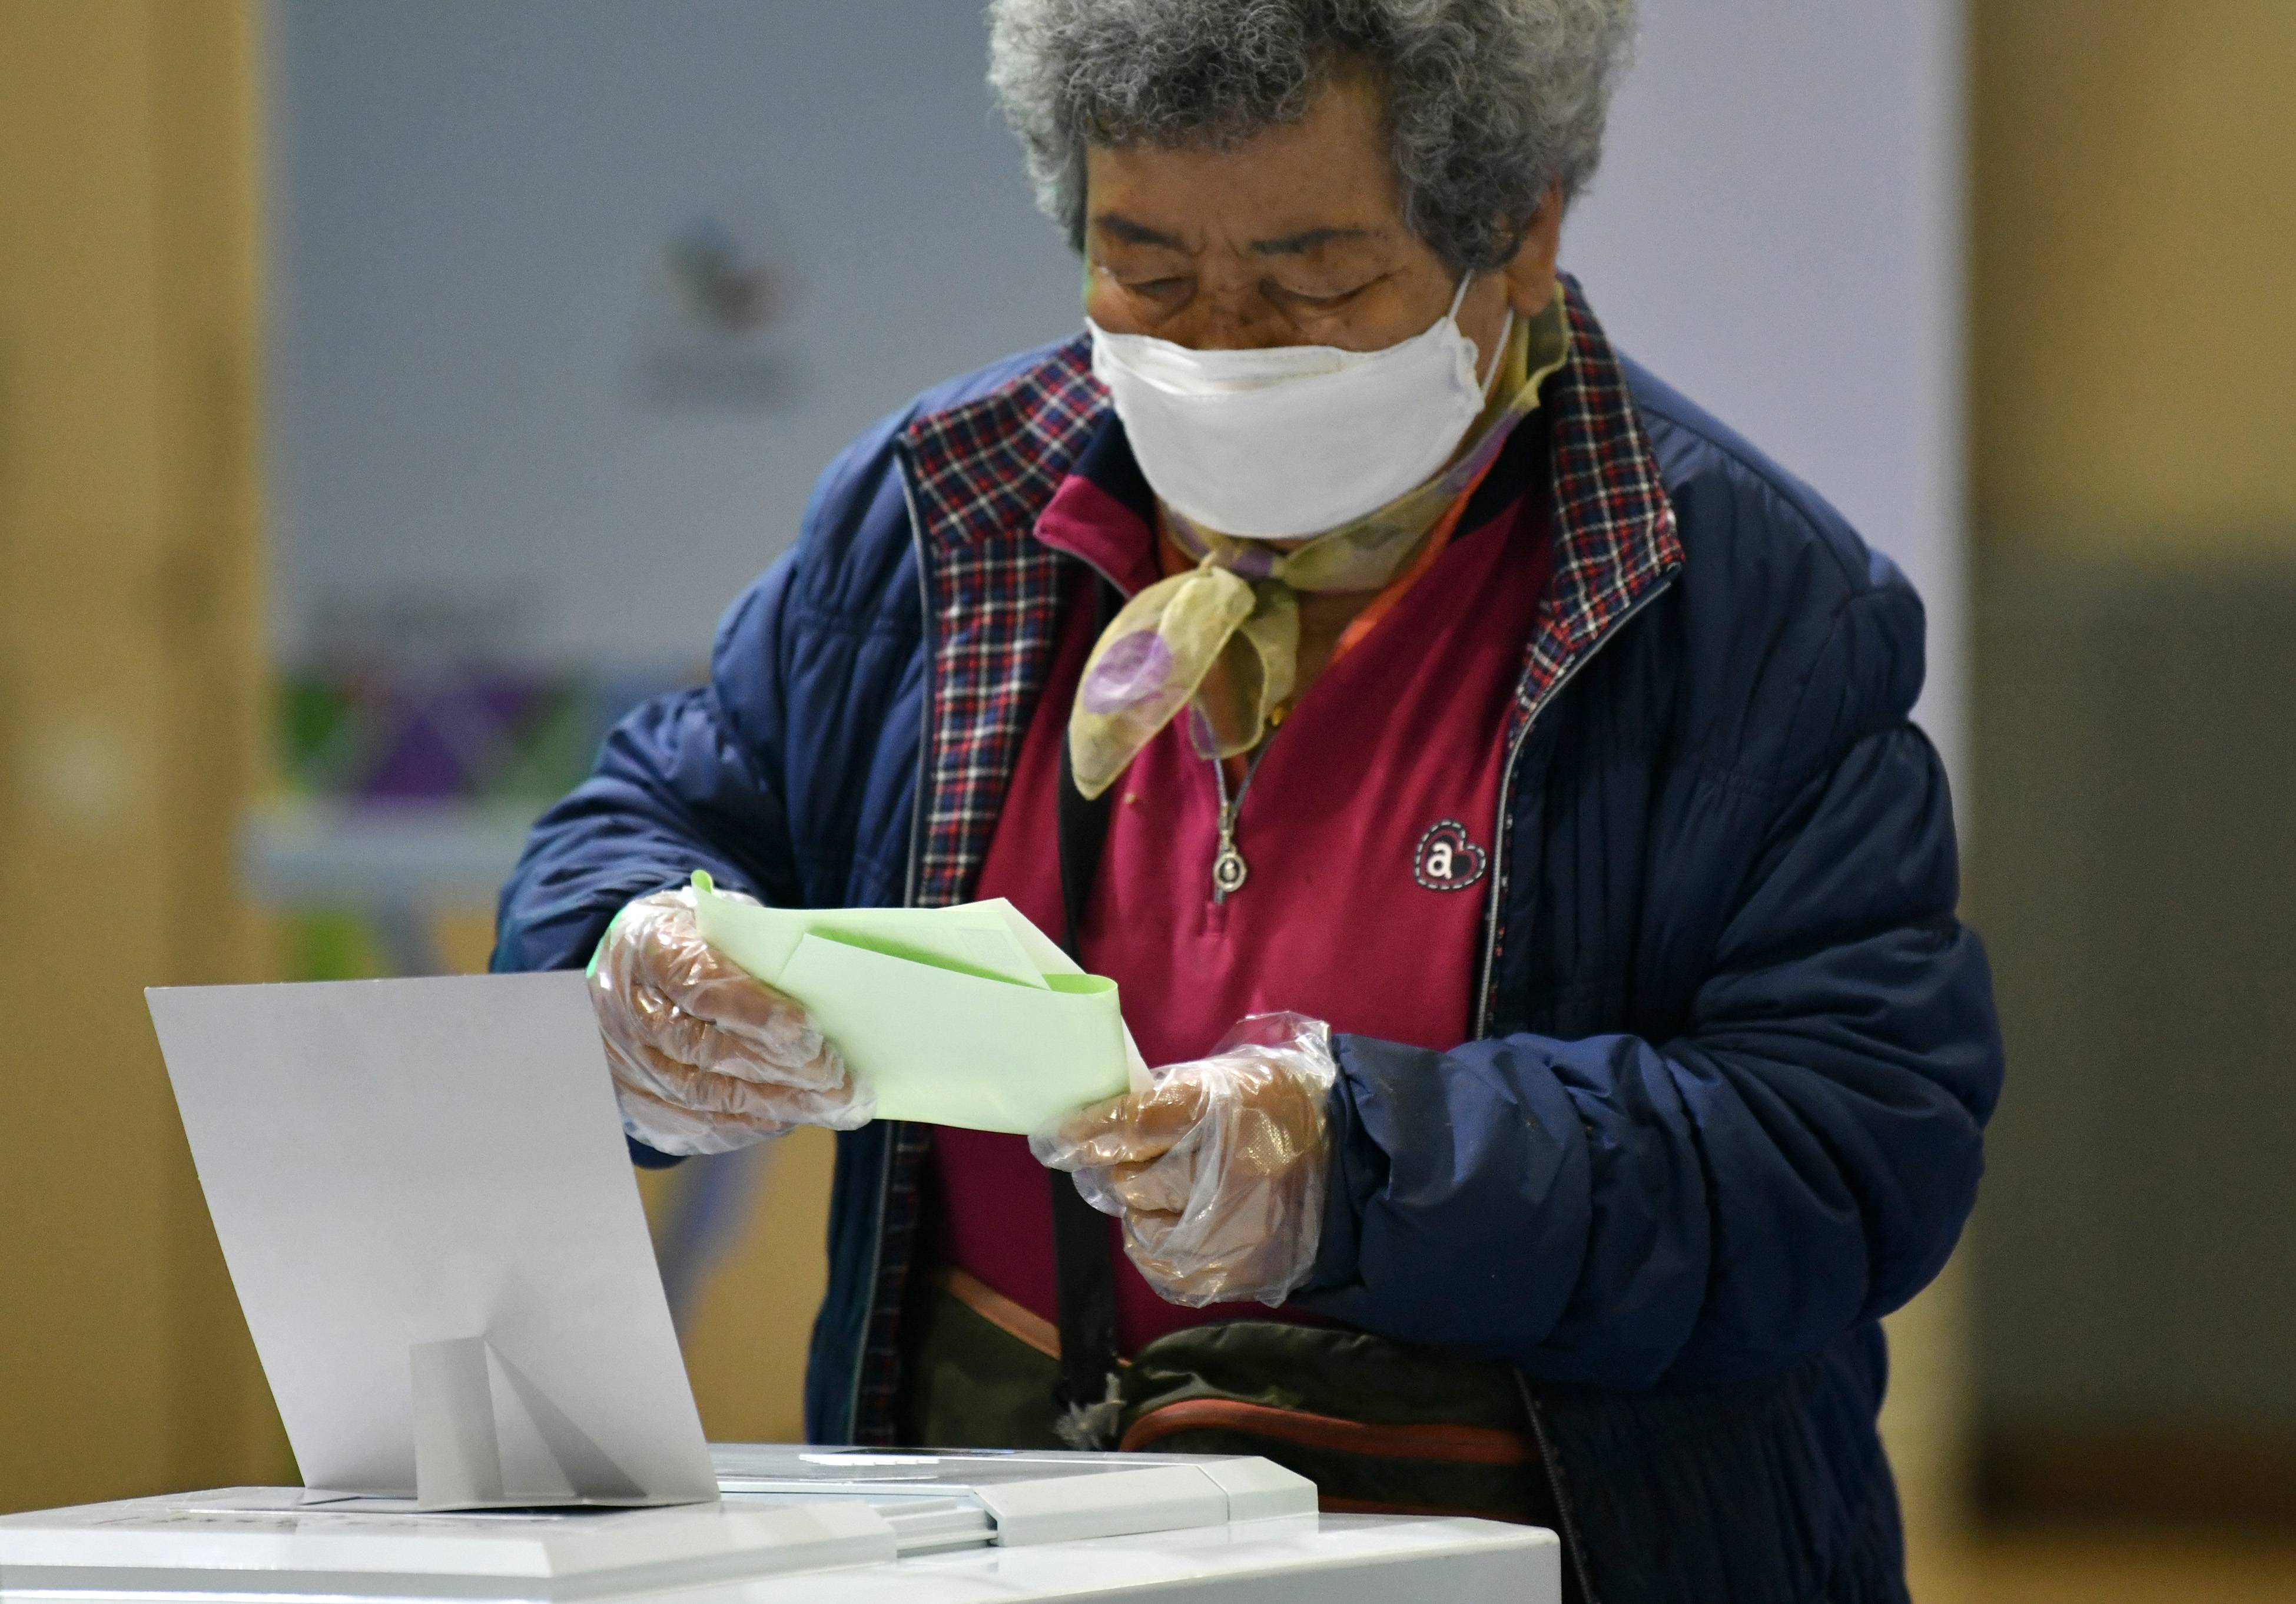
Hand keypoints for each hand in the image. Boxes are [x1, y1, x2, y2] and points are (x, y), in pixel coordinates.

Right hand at [588, 886, 871, 1155]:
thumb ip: (760, 944)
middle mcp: (628, 1011)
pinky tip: (793, 1116)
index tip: (807, 1033)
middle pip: (705, 1050)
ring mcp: (628, 1063)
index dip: (753, 1013)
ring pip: (704, 1097)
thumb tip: (822, 982)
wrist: (630, 966)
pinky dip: (751, 1125)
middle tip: (837, 1079)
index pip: (698, 986)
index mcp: (649, 948)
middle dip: (779, 1069)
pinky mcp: (638, 1104)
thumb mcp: (722, 918)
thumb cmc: (697, 939)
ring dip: (776, 1106)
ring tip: (832, 1106)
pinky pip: (696, 1126)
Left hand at [1032, 1012, 1336, 1306]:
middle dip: (1120, 1172)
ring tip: (1162, 1193)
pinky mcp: (1239, 1269)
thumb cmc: (1283, 1109)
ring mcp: (1236, 1228)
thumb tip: (1105, 1120)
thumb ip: (1172, 1096)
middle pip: (1135, 1182)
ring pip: (1146, 1228)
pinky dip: (1158, 1247)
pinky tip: (1172, 1226)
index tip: (1056, 1137)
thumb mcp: (1234, 1077)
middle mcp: (1230, 1171)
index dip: (1087, 1132)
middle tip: (1123, 1162)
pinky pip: (1168, 1270)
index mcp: (1227, 1109)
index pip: (1134, 1123)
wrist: (1354, 1165)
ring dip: (1141, 1210)